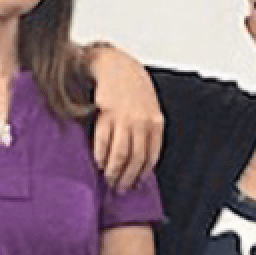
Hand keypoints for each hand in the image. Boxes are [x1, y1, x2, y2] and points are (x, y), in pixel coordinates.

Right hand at [85, 41, 163, 190]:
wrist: (118, 67)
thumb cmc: (134, 89)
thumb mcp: (150, 109)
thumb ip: (148, 131)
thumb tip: (141, 159)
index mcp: (156, 123)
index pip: (151, 157)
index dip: (142, 174)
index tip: (136, 184)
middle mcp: (142, 122)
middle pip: (135, 159)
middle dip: (127, 177)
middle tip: (120, 188)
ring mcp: (124, 119)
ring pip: (119, 154)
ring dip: (113, 171)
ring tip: (109, 179)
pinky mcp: (107, 114)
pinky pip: (103, 142)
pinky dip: (101, 156)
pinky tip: (99, 163)